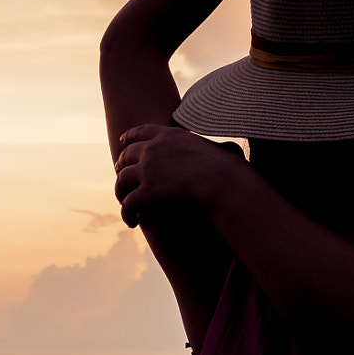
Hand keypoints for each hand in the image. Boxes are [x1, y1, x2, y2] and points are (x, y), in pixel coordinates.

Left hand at [114, 124, 252, 227]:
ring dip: (121, 192)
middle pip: (127, 155)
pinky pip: (128, 204)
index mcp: (169, 136)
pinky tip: (131, 222)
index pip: (142, 132)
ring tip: (125, 204)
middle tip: (120, 175)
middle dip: (121, 165)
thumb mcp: (220, 151)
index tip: (123, 142)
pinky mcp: (146, 192)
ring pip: (122, 180)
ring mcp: (147, 170)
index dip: (130, 137)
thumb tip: (232, 150)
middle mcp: (153, 149)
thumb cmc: (229, 170)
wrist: (222, 183)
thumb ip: (216, 149)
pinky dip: (127, 214)